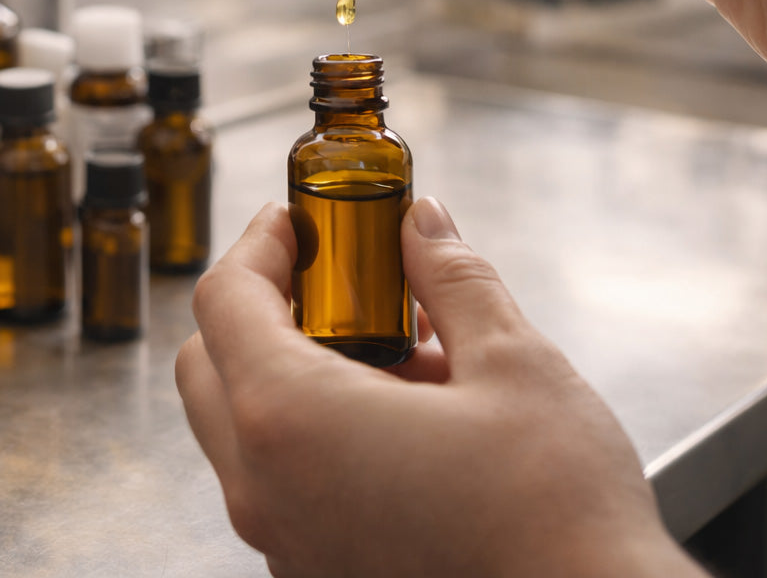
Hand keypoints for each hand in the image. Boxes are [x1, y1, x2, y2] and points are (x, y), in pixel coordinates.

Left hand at [176, 199, 703, 577]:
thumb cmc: (557, 518)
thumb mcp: (514, 365)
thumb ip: (452, 279)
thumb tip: (423, 224)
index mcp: (291, 420)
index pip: (224, 299)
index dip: (260, 245)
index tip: (299, 223)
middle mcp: (264, 488)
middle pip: (209, 362)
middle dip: (262, 306)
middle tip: (337, 279)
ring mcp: (282, 541)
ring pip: (241, 426)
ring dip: (292, 370)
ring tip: (397, 352)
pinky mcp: (311, 571)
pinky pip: (279, 482)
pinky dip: (312, 433)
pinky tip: (403, 419)